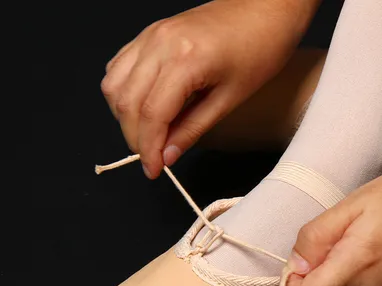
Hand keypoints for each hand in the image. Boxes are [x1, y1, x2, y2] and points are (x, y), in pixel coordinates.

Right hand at [101, 0, 317, 177]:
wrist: (265, 10)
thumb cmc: (260, 50)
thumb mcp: (230, 99)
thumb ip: (193, 129)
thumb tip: (167, 156)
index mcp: (184, 60)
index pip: (151, 114)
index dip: (148, 148)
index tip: (153, 171)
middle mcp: (159, 43)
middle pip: (127, 101)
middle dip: (135, 137)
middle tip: (153, 159)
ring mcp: (151, 34)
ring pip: (114, 84)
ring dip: (125, 116)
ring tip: (149, 136)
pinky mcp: (150, 32)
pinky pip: (120, 66)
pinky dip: (124, 92)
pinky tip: (143, 108)